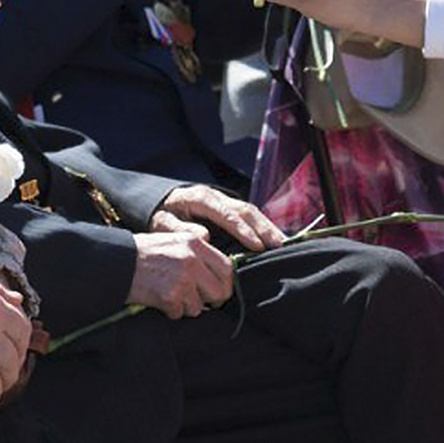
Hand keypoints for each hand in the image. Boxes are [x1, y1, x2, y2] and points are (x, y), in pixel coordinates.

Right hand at [128, 226, 235, 318]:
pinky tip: (159, 299)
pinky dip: (170, 311)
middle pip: (220, 291)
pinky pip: (179, 313)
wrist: (117, 262)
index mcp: (195, 243)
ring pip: (199, 306)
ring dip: (186, 306)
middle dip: (210, 300)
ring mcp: (182, 278)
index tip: (217, 290)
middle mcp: (192, 260)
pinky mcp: (170, 296)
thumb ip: (197, 254)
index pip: (227, 267)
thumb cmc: (144, 254)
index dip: (225, 283)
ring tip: (170, 294)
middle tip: (198, 300)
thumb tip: (218, 275)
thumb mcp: (175, 242)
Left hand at [152, 183, 284, 251]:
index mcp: (201, 198)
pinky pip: (250, 216)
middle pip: (246, 210)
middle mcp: (217, 196)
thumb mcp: (161, 221)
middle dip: (265, 228)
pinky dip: (264, 227)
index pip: (227, 214)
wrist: (159, 200)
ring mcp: (225, 200)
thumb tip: (204, 236)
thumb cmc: (160, 213)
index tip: (256, 245)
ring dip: (269, 228)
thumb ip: (179, 228)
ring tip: (284, 245)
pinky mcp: (229, 208)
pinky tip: (274, 240)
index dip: (243, 230)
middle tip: (280, 246)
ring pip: (252, 212)